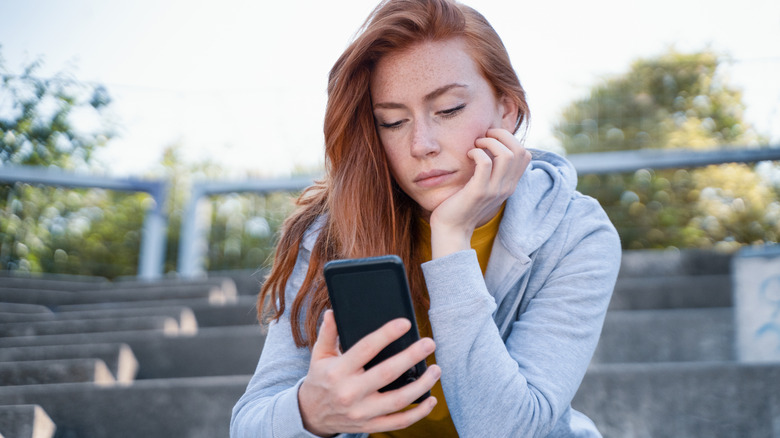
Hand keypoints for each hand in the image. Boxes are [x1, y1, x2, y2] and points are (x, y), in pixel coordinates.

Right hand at [298, 310, 439, 436]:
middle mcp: (350, 393)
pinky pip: (398, 422)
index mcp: (338, 371)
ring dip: (421, 385)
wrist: (311, 415)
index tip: (405, 323)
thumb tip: (334, 311)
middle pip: (387, 373)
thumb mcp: (319, 354)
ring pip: (398, 400)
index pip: (366, 348)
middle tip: (429, 343)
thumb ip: (328, 333)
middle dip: (411, 357)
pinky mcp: (369, 425)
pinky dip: (417, 413)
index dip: (387, 334)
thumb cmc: (320, 378)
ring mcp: (361, 412)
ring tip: (436, 370)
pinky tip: (431, 400)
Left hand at [429, 128, 530, 257]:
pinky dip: (477, 152)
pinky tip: (468, 155)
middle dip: (502, 135)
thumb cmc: (463, 203)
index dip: (510, 140)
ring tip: (476, 144)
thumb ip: (492, 171)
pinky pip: (484, 163)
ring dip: (490, 142)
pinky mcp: (478, 192)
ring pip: (506, 155)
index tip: (492, 139)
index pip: (525, 155)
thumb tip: (490, 145)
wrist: (452, 229)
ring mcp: (494, 190)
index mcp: (510, 185)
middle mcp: (507, 187)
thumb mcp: (484, 186)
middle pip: (519, 151)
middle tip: (484, 136)